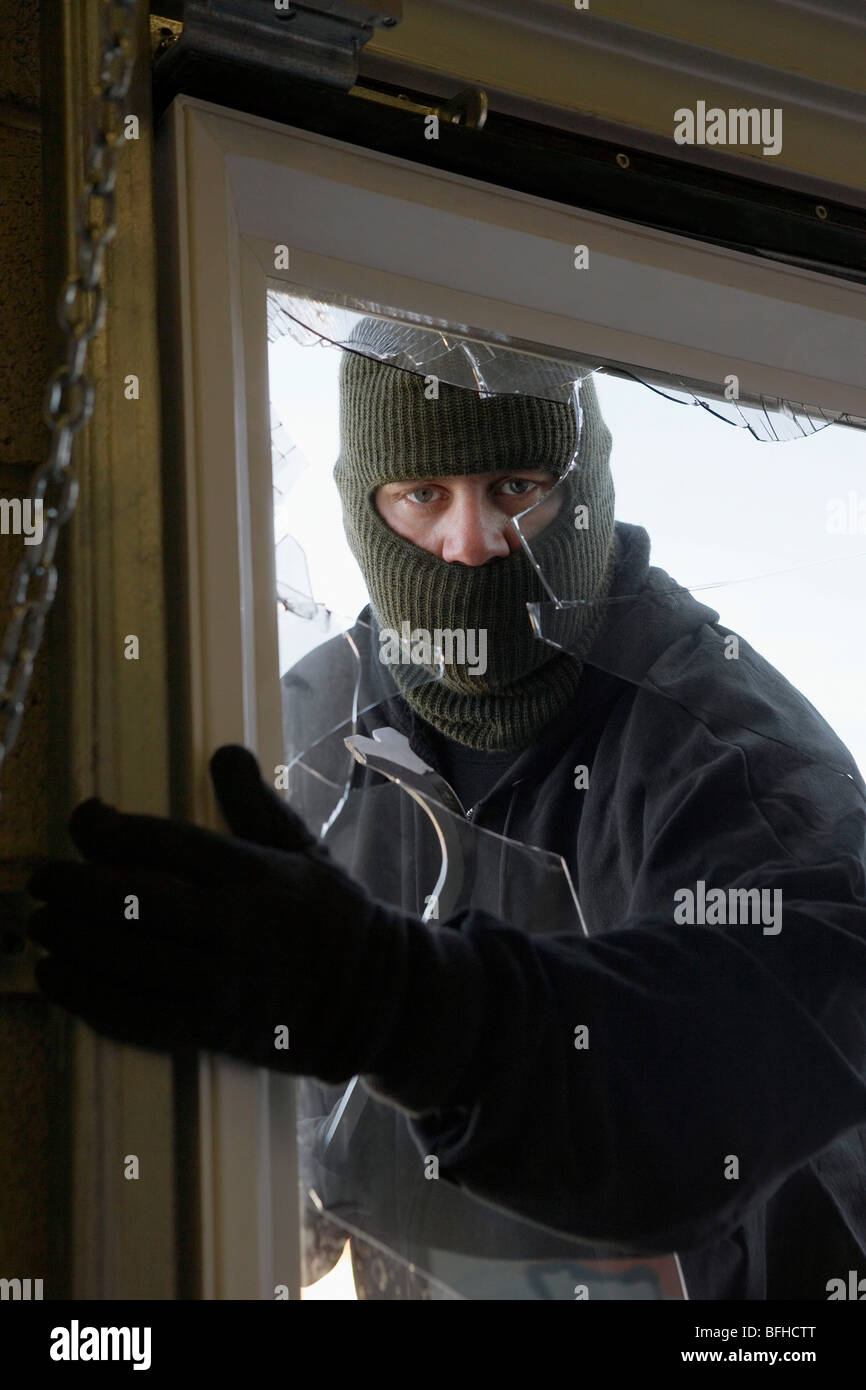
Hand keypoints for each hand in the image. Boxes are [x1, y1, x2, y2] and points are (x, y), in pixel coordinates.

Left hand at [25, 746, 406, 1079]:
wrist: (373, 999)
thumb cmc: (330, 915)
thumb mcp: (303, 849)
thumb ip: (255, 804)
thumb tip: (224, 752)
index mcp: (257, 875)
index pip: (169, 845)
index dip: (113, 830)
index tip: (85, 818)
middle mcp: (236, 928)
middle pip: (136, 903)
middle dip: (75, 890)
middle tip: (41, 881)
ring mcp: (222, 984)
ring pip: (126, 962)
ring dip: (70, 943)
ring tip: (39, 928)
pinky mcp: (212, 1030)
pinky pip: (135, 1017)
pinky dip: (87, 998)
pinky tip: (58, 980)